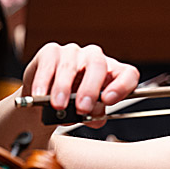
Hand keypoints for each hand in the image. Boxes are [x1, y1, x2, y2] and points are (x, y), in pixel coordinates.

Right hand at [22, 42, 139, 127]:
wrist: (45, 101)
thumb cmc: (73, 105)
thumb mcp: (88, 113)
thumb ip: (95, 115)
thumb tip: (95, 117)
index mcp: (112, 73)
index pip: (128, 74)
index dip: (122, 86)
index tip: (109, 100)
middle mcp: (95, 58)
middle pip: (98, 66)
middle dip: (90, 89)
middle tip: (82, 108)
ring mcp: (73, 52)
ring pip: (70, 66)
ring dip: (64, 88)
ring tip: (59, 105)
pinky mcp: (50, 52)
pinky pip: (48, 65)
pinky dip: (44, 82)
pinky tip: (41, 94)